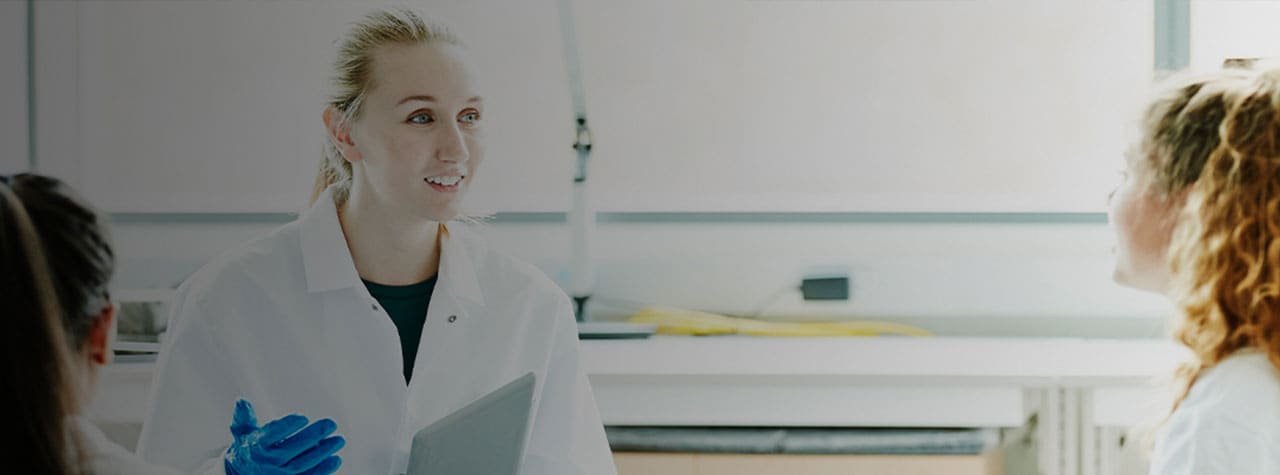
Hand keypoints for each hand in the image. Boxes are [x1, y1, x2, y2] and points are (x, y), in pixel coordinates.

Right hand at [223, 399, 344, 474]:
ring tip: (338, 440)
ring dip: (322, 453)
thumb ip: (244, 417)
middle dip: (313, 436)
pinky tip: (335, 459)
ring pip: (302, 465)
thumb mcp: (242, 432)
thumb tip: (242, 400)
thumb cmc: (249, 448)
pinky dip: (322, 471)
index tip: (303, 417)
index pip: (272, 434)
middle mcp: (267, 462)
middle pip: (291, 449)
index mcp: (256, 446)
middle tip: (331, 424)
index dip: (287, 426)